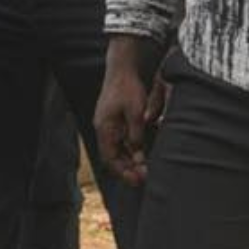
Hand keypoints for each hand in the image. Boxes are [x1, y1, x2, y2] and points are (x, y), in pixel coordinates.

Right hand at [95, 39, 159, 186]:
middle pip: (112, 156)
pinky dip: (129, 150)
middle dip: (126, 169)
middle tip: (144, 177)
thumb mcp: (135, 113)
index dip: (123, 172)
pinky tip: (141, 154)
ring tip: (144, 169)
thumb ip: (135, 135)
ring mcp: (108, 124)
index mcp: (104, 128)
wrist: (122, 68)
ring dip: (128, 160)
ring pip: (116, 150)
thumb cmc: (127, 88)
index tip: (138, 180)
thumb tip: (138, 154)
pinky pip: (120, 141)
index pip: (110, 158)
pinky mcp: (114, 120)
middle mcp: (103, 128)